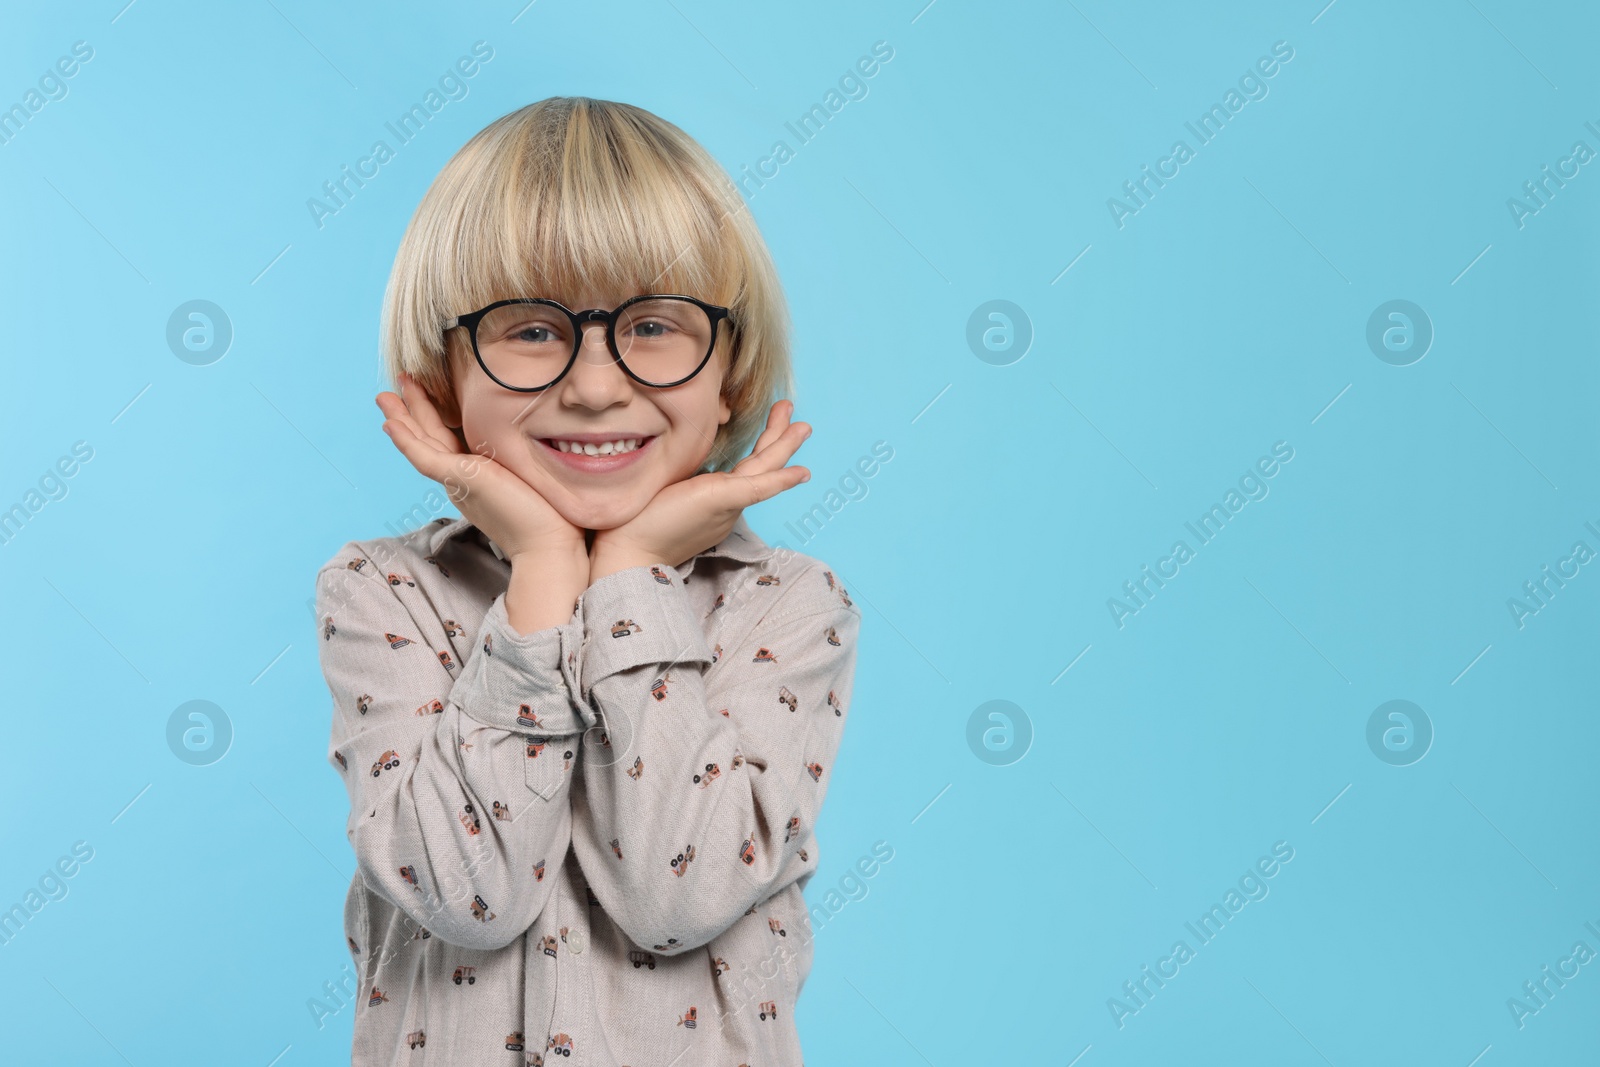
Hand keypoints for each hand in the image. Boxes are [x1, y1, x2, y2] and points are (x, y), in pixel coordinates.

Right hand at [375, 372, 586, 562]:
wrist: (551, 545)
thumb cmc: (553, 516)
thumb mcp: (531, 475)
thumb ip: (522, 460)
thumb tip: (540, 441)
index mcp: (477, 479)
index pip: (450, 442)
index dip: (435, 419)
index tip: (426, 395)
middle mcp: (462, 481)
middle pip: (429, 439)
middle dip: (411, 412)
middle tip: (395, 386)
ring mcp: (459, 481)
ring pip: (422, 444)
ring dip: (403, 418)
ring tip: (384, 395)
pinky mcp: (462, 480)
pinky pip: (425, 458)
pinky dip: (407, 441)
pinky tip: (391, 424)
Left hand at [589, 399, 811, 581]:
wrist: (627, 553)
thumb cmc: (633, 523)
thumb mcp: (659, 490)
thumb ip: (675, 478)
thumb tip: (672, 462)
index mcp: (714, 503)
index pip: (743, 471)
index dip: (760, 450)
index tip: (768, 432)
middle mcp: (726, 505)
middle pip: (761, 468)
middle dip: (780, 442)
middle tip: (799, 421)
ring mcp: (727, 504)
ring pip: (764, 470)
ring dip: (785, 446)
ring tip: (804, 426)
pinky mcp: (722, 500)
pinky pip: (759, 486)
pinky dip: (782, 479)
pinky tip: (803, 472)